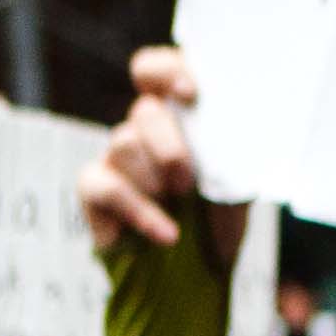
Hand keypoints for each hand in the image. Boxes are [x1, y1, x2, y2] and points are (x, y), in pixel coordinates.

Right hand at [80, 46, 223, 260]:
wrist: (204, 266)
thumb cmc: (221, 211)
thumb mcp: (240, 175)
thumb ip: (232, 143)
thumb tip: (241, 121)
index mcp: (178, 112)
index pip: (154, 70)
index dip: (165, 72)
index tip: (190, 94)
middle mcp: (143, 127)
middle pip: (143, 111)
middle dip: (170, 147)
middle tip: (188, 182)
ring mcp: (117, 155)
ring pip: (123, 144)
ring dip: (157, 181)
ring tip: (180, 206)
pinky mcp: (95, 188)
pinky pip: (106, 186)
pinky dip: (141, 212)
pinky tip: (168, 235)